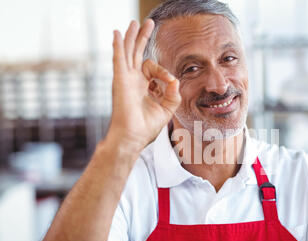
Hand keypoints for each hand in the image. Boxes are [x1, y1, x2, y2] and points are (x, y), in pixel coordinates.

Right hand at [106, 19, 180, 153]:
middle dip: (143, 38)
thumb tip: (175, 80)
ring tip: (136, 23)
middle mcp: (133, 81)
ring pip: (128, 52)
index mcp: (143, 87)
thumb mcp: (167, 109)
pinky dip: (118, 46)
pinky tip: (118, 34)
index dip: (165, 73)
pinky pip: (119, 59)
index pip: (154, 70)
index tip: (170, 82)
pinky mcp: (120, 80)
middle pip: (137, 53)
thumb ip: (173, 94)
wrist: (132, 137)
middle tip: (148, 23)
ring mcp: (125, 79)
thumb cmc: (146, 127)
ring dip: (132, 37)